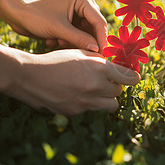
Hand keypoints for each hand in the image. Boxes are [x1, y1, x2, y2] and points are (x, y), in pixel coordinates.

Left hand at [6, 0, 107, 52]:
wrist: (16, 13)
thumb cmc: (35, 17)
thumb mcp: (58, 30)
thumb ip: (80, 39)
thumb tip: (98, 50)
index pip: (99, 22)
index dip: (102, 39)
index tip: (104, 55)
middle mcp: (83, 3)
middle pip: (94, 28)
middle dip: (84, 40)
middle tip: (75, 50)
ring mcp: (78, 11)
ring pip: (86, 33)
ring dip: (73, 41)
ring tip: (57, 41)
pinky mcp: (72, 19)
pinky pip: (78, 33)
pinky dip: (68, 40)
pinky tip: (54, 39)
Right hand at [8, 49, 139, 114]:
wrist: (29, 77)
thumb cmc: (55, 60)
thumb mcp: (80, 52)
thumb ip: (99, 59)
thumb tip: (114, 65)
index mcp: (98, 68)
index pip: (127, 77)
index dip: (133, 77)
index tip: (134, 77)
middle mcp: (95, 86)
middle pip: (118, 92)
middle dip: (115, 86)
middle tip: (108, 80)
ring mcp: (86, 101)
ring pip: (109, 105)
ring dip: (107, 98)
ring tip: (97, 89)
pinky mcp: (76, 112)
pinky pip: (92, 109)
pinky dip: (90, 103)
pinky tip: (79, 93)